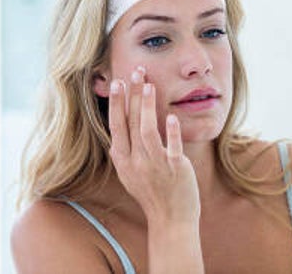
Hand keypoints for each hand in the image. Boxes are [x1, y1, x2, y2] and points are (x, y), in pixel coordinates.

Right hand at [108, 67, 200, 224]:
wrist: (170, 220)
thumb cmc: (152, 193)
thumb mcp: (131, 172)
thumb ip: (126, 149)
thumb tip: (121, 123)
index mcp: (123, 160)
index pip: (116, 125)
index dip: (116, 103)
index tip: (116, 82)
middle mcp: (135, 161)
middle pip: (131, 122)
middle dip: (131, 95)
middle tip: (133, 71)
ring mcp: (155, 165)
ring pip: (147, 131)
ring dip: (147, 107)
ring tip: (149, 85)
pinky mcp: (175, 169)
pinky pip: (172, 148)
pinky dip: (172, 133)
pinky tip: (172, 117)